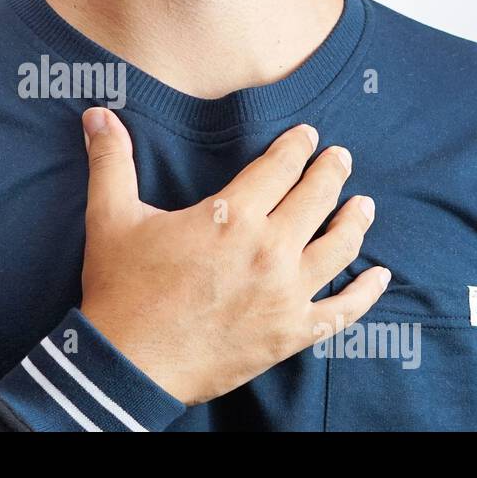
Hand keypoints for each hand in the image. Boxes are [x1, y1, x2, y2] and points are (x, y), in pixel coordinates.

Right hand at [77, 107, 389, 405]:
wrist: (130, 363)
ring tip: (365, 206)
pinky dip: (366, 293)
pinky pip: (342, 310)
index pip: (280, 167)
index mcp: (231, 215)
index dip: (297, 146)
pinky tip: (380, 278)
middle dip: (332, 172)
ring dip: (356, 221)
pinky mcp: (291, 333)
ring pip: (339, 248)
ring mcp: (286, 294)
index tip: (308, 135)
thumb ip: (111, 161)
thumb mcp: (111, 218)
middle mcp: (269, 249)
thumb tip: (96, 114)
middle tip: (341, 159)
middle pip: (317, 199)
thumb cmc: (121, 289)